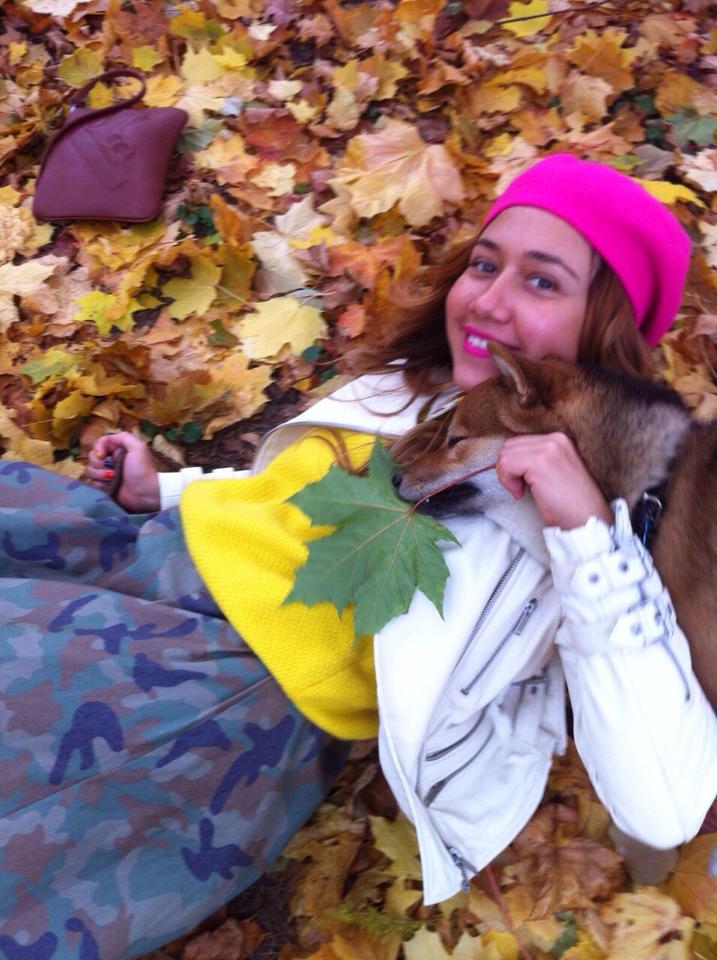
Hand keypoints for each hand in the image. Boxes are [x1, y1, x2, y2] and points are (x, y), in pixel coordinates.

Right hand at [85, 432, 159, 512]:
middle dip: (98, 462)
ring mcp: (106, 474)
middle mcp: (111, 460)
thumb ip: (124, 437)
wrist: (145, 494)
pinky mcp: (104, 486)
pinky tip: (108, 485)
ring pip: (90, 469)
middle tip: (111, 468)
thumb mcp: (138, 447)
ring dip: (99, 474)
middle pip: (92, 456)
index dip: (98, 448)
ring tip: (112, 478)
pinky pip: (91, 482)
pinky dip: (99, 484)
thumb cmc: (143, 470)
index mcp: (118, 449)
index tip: (103, 455)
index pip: (99, 443)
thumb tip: (106, 438)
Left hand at [496, 432, 612, 529]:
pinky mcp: (540, 461)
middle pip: (510, 445)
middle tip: (520, 488)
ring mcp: (549, 448)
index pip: (520, 442)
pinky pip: (506, 464)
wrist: (587, 520)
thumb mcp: (554, 472)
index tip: (523, 482)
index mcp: (559, 439)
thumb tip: (506, 459)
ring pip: (506, 454)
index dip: (514, 463)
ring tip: (522, 491)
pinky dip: (507, 481)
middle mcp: (555, 439)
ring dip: (507, 476)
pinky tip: (521, 493)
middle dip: (508, 468)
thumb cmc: (569, 504)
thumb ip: (536, 459)